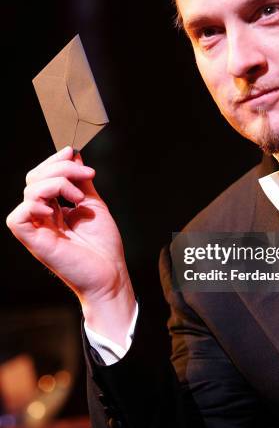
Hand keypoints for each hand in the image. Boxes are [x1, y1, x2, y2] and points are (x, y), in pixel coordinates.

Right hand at [6, 146, 135, 345]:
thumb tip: (73, 155)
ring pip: (29, 191)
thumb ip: (81, 181)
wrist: (111, 273)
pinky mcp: (34, 241)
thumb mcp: (93, 204)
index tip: (75, 153)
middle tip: (87, 174)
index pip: (41, 176)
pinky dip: (36, 204)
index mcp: (53, 208)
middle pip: (34, 178)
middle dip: (60, 167)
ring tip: (79, 197)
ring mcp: (37, 229)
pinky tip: (58, 209)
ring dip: (58, 183)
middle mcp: (42, 216)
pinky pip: (19, 216)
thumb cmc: (103, 246)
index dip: (55, 161)